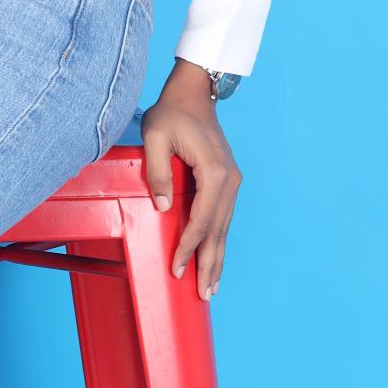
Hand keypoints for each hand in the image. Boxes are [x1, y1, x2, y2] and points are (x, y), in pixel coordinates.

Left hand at [139, 60, 242, 301]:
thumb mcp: (155, 136)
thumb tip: (163, 209)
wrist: (193, 93)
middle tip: (201, 294)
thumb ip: (157, 173)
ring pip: (224, 228)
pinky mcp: (227, 181)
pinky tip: (215, 257)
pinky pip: (223, 217)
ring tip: (211, 287)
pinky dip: (219, 240)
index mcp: (215, 172)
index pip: (201, 220)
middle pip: (218, 231)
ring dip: (217, 257)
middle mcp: (230, 181)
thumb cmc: (171, 113)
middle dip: (208, 263)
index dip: (188, 246)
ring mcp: (232, 182)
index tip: (176, 267)